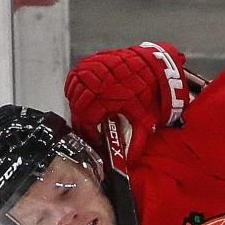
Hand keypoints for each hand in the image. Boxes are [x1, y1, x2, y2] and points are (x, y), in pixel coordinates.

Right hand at [64, 41, 193, 161]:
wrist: (151, 66)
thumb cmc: (148, 92)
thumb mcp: (145, 120)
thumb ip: (137, 143)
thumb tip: (130, 162)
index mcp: (104, 100)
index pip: (86, 122)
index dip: (89, 133)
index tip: (95, 139)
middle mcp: (93, 85)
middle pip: (77, 109)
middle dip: (83, 122)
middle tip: (91, 130)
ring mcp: (88, 71)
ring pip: (73, 94)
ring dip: (78, 106)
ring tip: (90, 115)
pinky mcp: (87, 62)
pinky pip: (73, 79)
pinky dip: (75, 89)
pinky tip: (85, 97)